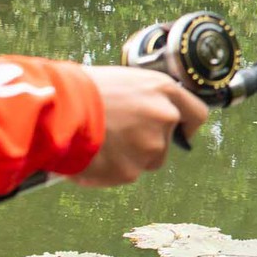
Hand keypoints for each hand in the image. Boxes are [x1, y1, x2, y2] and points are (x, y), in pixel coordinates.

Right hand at [72, 67, 208, 186]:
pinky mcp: (130, 171)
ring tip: (100, 142)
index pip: (197, 115)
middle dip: (145, 143)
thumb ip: (147, 99)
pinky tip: (92, 154)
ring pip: (145, 160)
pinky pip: (123, 174)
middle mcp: (165, 118)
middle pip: (166, 143)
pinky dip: (109, 170)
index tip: (181, 132)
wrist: (59, 109)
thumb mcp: (126, 82)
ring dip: (127, 157)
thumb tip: (151, 115)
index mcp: (165, 91)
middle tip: (117, 135)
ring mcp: (150, 146)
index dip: (188, 126)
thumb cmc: (84, 89)